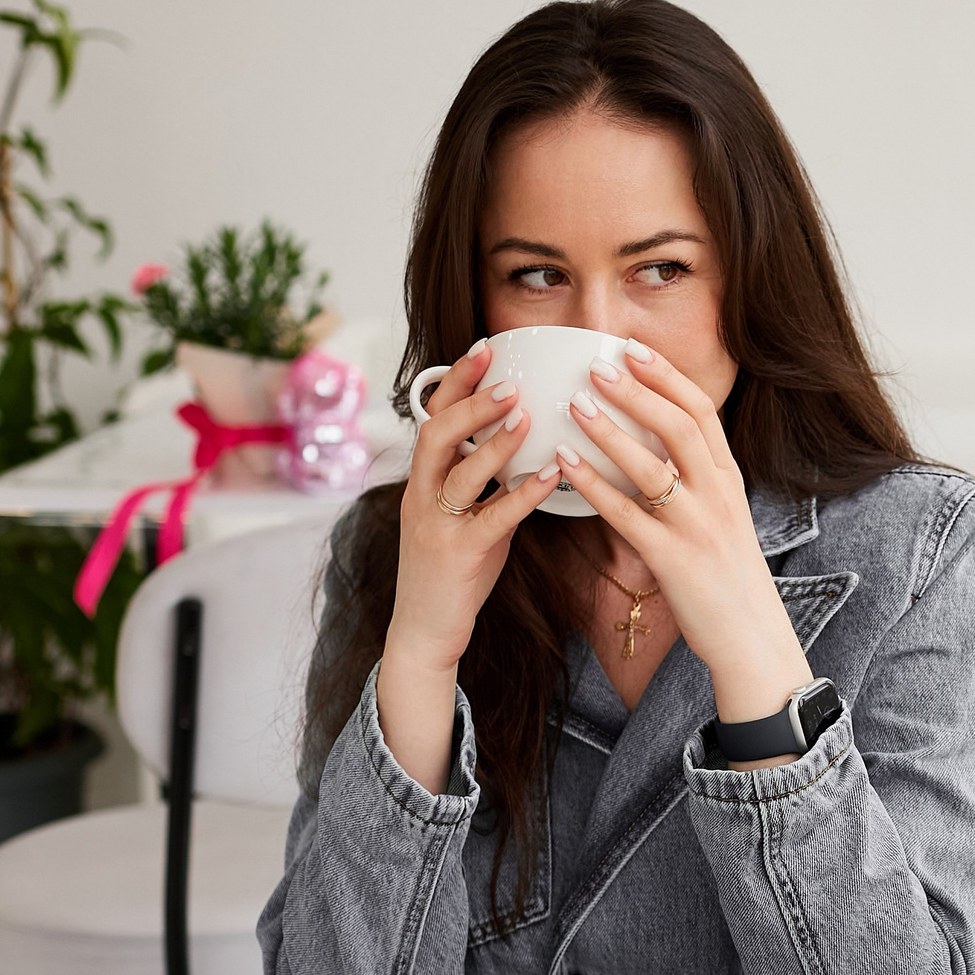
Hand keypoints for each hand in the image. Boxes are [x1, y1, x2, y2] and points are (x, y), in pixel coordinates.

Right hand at [378, 340, 563, 789]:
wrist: (425, 628)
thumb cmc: (455, 567)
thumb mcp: (466, 512)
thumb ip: (485, 477)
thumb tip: (525, 437)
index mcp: (424, 478)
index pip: (432, 416)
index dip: (456, 380)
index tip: (486, 346)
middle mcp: (422, 494)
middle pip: (436, 433)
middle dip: (470, 400)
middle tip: (508, 376)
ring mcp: (436, 523)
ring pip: (458, 471)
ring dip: (492, 439)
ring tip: (526, 412)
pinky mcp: (458, 553)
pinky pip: (491, 517)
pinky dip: (522, 492)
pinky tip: (552, 474)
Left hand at [555, 340, 815, 738]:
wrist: (752, 638)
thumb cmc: (731, 579)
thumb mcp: (725, 518)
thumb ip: (698, 481)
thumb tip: (659, 447)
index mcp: (729, 481)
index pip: (702, 413)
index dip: (665, 377)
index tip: (632, 349)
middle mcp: (717, 496)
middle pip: (678, 427)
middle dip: (637, 391)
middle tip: (597, 363)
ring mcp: (696, 527)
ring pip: (652, 466)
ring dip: (611, 431)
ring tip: (574, 404)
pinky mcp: (672, 560)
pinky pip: (626, 515)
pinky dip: (594, 485)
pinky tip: (565, 465)